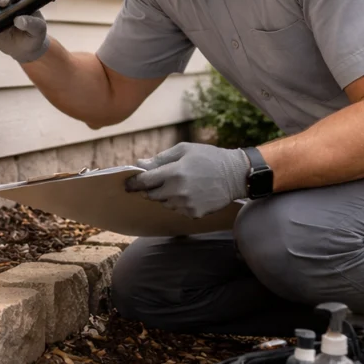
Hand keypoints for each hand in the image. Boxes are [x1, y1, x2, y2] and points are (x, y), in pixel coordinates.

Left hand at [125, 142, 251, 217]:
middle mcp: (177, 191)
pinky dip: (179, 203)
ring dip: (166, 195)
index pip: (144, 181)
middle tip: (160, 180)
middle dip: (151, 188)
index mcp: (173, 172)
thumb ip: (160, 158)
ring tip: (182, 184)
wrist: (235, 175)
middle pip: (151, 195)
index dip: (134, 182)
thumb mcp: (184, 150)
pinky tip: (191, 193)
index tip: (128, 183)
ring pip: (164, 203)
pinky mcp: (193, 213)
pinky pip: (177, 209)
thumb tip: (139, 164)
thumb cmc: (209, 157)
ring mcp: (185, 204)